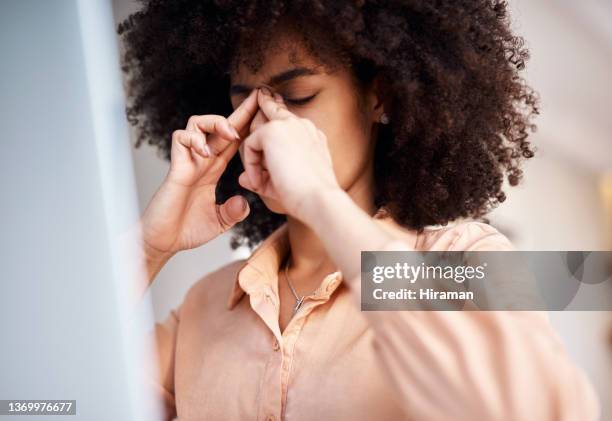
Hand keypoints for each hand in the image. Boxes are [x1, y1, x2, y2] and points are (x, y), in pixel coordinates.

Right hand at [140, 89, 258, 278]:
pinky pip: (180, 138)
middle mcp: (201, 161)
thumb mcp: (220, 221)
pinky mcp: (175, 168)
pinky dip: (194, 139)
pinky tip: (205, 152)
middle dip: (240, 112)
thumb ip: (233, 211)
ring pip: (197, 123)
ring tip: (231, 133)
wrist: (164, 242)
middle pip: (219, 126)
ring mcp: (187, 162)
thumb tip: (244, 202)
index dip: (247, 126)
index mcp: (213, 169)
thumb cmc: (186, 230)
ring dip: (216, 122)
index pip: (232, 141)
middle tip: (257, 102)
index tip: (264, 112)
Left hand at [238, 88, 340, 221]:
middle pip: (272, 112)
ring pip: (258, 133)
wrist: (318, 200)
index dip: (273, 109)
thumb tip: (242, 178)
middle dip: (262, 114)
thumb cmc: (306, 197)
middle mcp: (302, 125)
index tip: (263, 102)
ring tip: (260, 185)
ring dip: (254, 160)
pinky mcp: (272, 130)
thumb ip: (264, 177)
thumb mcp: (284, 183)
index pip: (288, 116)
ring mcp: (288, 124)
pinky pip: (250, 145)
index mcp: (311, 136)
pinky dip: (251, 166)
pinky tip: (259, 183)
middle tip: (258, 126)